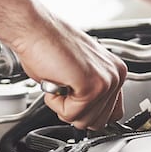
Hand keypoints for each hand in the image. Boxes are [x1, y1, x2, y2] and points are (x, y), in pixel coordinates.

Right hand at [7, 14, 125, 129]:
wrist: (35, 29)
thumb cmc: (48, 46)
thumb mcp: (78, 74)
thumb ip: (90, 94)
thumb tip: (89, 115)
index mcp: (115, 71)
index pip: (112, 114)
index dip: (88, 112)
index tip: (75, 97)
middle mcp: (116, 76)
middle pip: (98, 123)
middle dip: (74, 111)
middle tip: (64, 85)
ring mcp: (106, 81)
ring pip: (84, 121)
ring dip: (64, 106)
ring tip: (60, 80)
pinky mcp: (92, 86)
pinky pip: (71, 114)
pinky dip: (56, 102)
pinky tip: (56, 80)